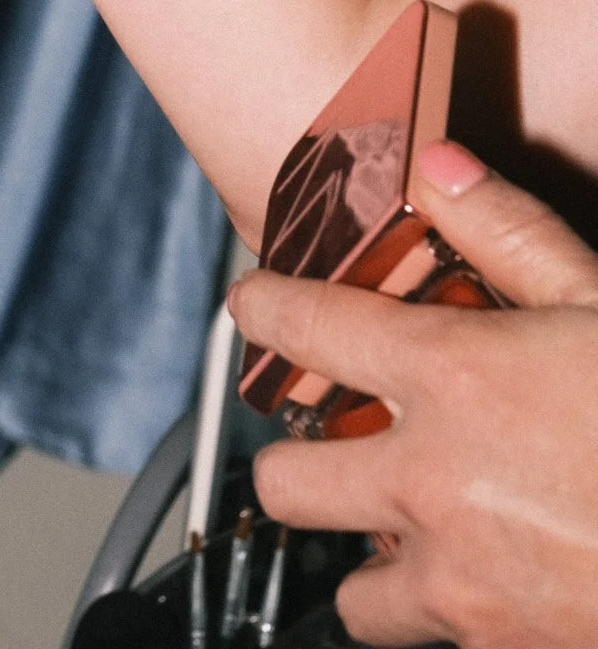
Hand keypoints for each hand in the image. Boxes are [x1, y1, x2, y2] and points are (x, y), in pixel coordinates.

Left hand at [231, 144, 597, 646]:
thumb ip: (512, 232)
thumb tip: (438, 166)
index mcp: (450, 380)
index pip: (301, 327)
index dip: (262, 308)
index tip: (256, 305)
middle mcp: (430, 485)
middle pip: (284, 484)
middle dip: (298, 458)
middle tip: (340, 436)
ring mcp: (460, 585)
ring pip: (350, 589)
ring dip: (371, 552)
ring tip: (415, 518)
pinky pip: (426, 639)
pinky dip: (441, 610)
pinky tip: (487, 567)